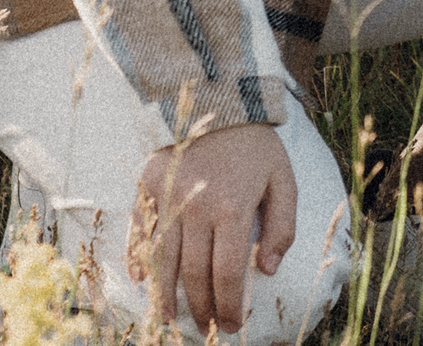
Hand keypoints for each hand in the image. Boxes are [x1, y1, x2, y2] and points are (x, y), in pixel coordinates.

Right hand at [129, 121, 295, 334]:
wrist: (218, 99)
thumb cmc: (256, 144)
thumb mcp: (283, 179)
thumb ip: (282, 225)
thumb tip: (268, 269)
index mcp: (233, 208)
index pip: (227, 272)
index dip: (229, 304)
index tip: (233, 324)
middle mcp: (196, 207)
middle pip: (194, 273)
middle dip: (201, 306)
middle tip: (206, 327)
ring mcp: (168, 197)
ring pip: (163, 259)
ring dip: (165, 294)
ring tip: (168, 318)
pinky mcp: (148, 186)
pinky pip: (140, 230)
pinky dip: (139, 258)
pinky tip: (142, 280)